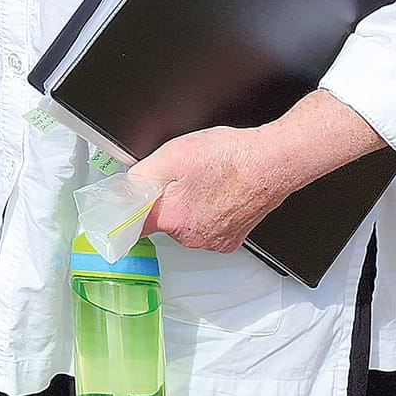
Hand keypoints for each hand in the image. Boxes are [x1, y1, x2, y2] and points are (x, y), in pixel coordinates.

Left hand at [134, 126, 285, 253]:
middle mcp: (191, 237)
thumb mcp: (171, 156)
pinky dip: (209, 211)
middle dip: (164, 199)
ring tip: (205, 180)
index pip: (133, 227)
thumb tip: (124, 191)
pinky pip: (208, 226)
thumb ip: (140, 177)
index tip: (124, 208)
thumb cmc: (229, 158)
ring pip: (186, 223)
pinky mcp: (231, 239)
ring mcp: (213, 240)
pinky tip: (218, 191)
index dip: (126, 213)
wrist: (272, 163)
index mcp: (172, 219)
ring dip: (189, 204)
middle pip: (162, 220)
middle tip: (180, 176)